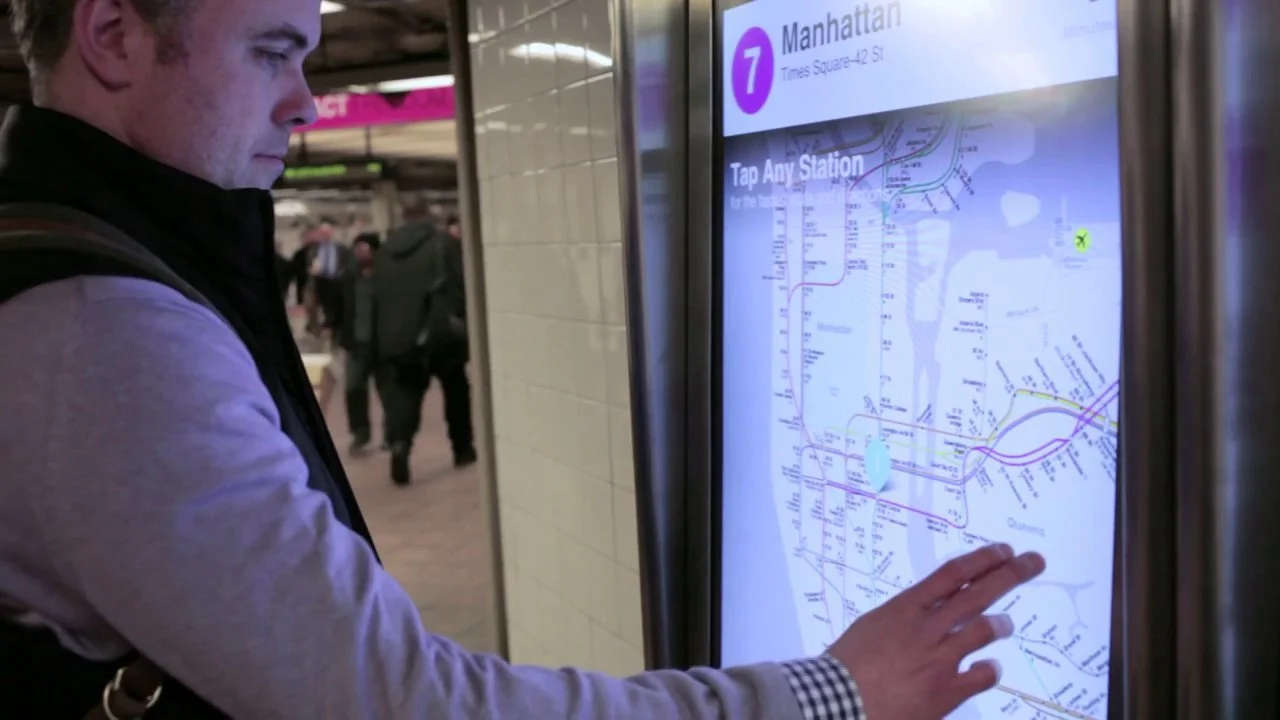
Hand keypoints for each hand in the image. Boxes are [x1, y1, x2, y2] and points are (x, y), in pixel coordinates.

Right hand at [827, 543, 1044, 718]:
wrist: (837, 700)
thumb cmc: (847, 663)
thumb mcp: (874, 625)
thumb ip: (906, 616)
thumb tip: (931, 608)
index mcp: (905, 608)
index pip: (952, 574)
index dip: (982, 559)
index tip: (1003, 551)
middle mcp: (926, 628)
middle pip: (977, 593)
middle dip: (1010, 574)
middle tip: (1033, 562)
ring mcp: (938, 659)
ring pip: (983, 630)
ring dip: (1000, 624)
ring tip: (1006, 623)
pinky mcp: (945, 691)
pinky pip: (981, 675)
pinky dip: (989, 669)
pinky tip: (989, 667)